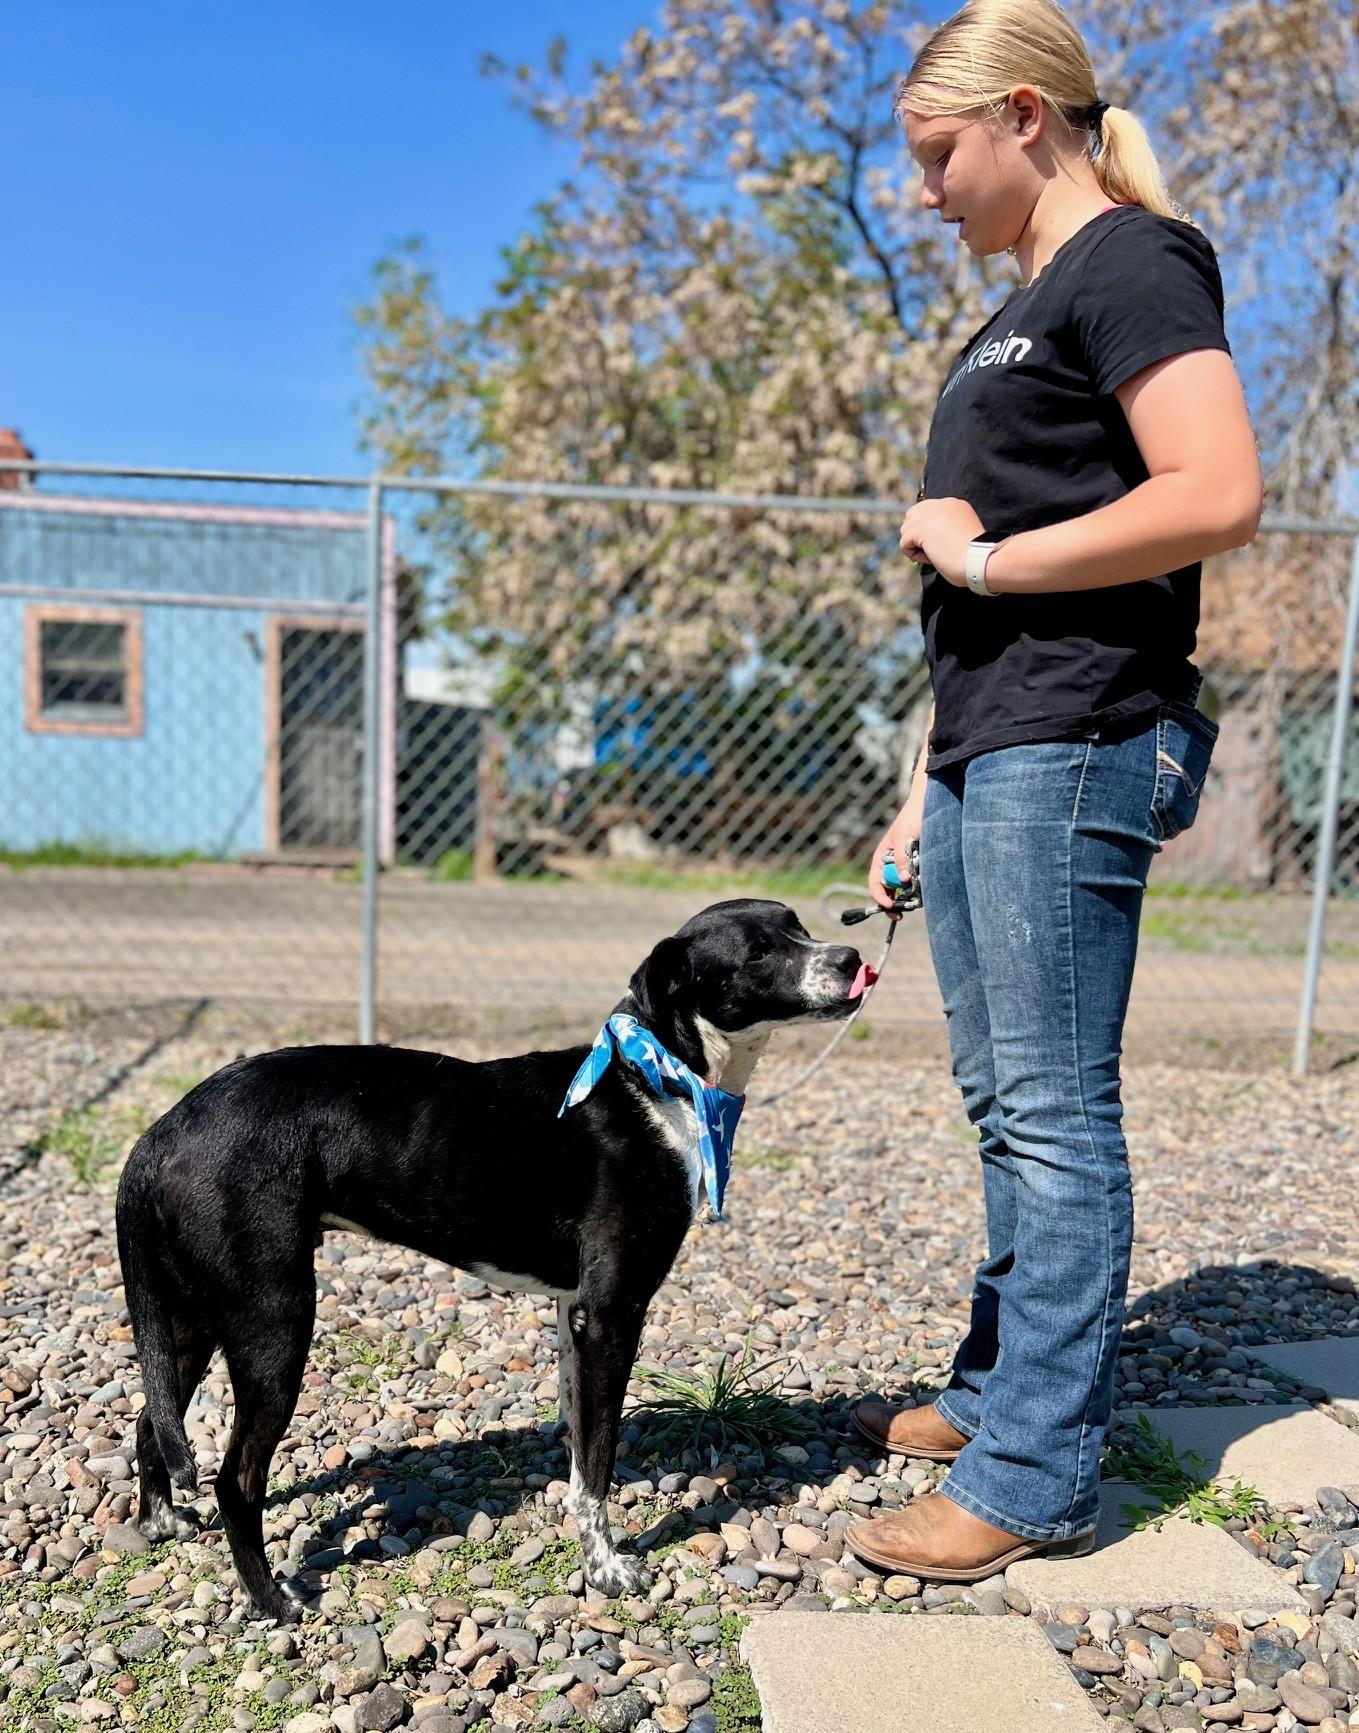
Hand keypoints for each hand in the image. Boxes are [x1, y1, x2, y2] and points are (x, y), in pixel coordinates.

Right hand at [868, 788, 924, 913]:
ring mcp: (905, 864)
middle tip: (901, 914)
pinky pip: (916, 880)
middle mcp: (892, 863)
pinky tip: (925, 889)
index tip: (889, 906)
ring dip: (908, 895)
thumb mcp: (904, 838)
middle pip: (888, 889)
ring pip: (903, 887)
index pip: (875, 882)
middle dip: (893, 902)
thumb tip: (903, 880)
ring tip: (917, 902)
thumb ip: (902, 859)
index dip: (879, 896)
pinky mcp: (918, 864)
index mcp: (882, 857)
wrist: (928, 804)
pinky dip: (918, 887)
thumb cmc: (912, 817)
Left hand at [899, 497, 983, 586]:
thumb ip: (944, 528)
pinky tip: (931, 558)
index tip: (937, 545)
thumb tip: (922, 538)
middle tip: (931, 551)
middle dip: (916, 535)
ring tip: (934, 555)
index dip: (925, 530)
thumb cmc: (975, 556)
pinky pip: (904, 543)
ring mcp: (929, 515)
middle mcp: (941, 504)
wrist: (980, 560)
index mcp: (954, 504)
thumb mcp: (961, 533)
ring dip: (916, 546)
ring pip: (906, 530)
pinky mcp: (920, 528)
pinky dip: (914, 555)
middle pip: (912, 516)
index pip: (926, 511)